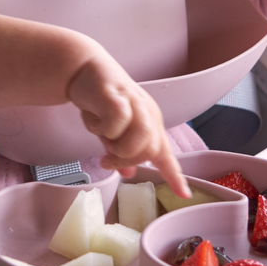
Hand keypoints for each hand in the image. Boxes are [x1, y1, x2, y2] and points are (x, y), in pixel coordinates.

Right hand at [66, 53, 190, 199]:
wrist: (82, 70)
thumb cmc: (99, 101)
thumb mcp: (111, 131)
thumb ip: (120, 151)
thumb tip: (127, 173)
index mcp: (150, 123)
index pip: (165, 154)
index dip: (174, 176)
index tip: (183, 195)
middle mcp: (148, 114)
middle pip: (150, 152)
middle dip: (125, 160)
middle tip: (106, 158)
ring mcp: (135, 104)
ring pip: (140, 140)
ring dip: (116, 148)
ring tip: (102, 140)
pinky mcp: (118, 97)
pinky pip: (117, 123)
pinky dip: (102, 128)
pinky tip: (93, 119)